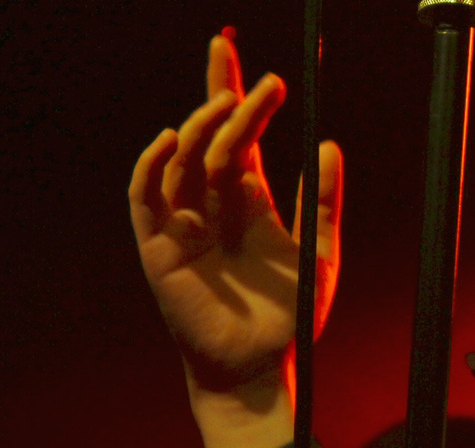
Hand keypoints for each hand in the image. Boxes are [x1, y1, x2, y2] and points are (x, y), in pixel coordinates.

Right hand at [128, 35, 344, 393]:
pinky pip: (145, 198)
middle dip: (227, 103)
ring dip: (199, 129)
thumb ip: (323, 201)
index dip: (233, 93)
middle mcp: (210, 204)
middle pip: (210, 139)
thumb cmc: (289, 317)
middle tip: (257, 83)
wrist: (259, 366)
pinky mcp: (158, 248)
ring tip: (225, 106)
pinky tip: (170, 140)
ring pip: (181, 161)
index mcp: (247, 201)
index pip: (236, 135)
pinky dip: (152, 167)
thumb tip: (329, 144)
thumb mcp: (320, 252)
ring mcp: (181, 223)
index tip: (238, 55)